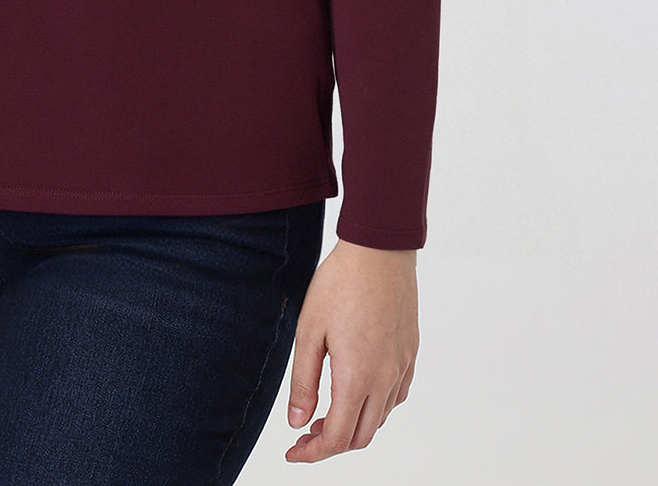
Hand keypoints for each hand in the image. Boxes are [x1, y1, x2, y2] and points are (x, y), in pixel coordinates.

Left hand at [284, 239, 418, 462]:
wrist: (379, 249)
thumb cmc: (340, 283)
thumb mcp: (309, 331)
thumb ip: (303, 382)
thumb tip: (297, 423)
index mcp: (356, 377)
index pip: (337, 438)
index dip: (312, 453)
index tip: (293, 452)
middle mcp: (385, 379)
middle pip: (360, 436)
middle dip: (330, 443)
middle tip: (305, 431)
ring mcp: (401, 367)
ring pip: (379, 418)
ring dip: (353, 425)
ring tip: (326, 410)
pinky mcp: (410, 353)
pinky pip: (395, 396)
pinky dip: (374, 407)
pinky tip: (357, 390)